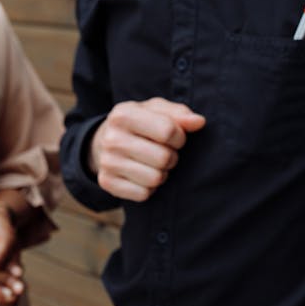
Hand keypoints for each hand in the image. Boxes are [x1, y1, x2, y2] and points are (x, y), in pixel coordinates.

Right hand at [90, 98, 205, 201]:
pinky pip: (143, 194)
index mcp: (123, 114)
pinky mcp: (107, 182)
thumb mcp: (156, 111)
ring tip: (154, 164)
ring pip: (155, 179)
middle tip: (164, 152)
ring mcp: (107, 162)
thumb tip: (198, 122)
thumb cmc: (140, 123)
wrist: (105, 141)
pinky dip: (149, 188)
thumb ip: (179, 114)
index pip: (168, 131)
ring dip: (161, 173)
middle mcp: (111, 138)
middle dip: (171, 157)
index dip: (179, 137)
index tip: (174, 138)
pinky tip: (142, 175)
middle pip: (163, 158)